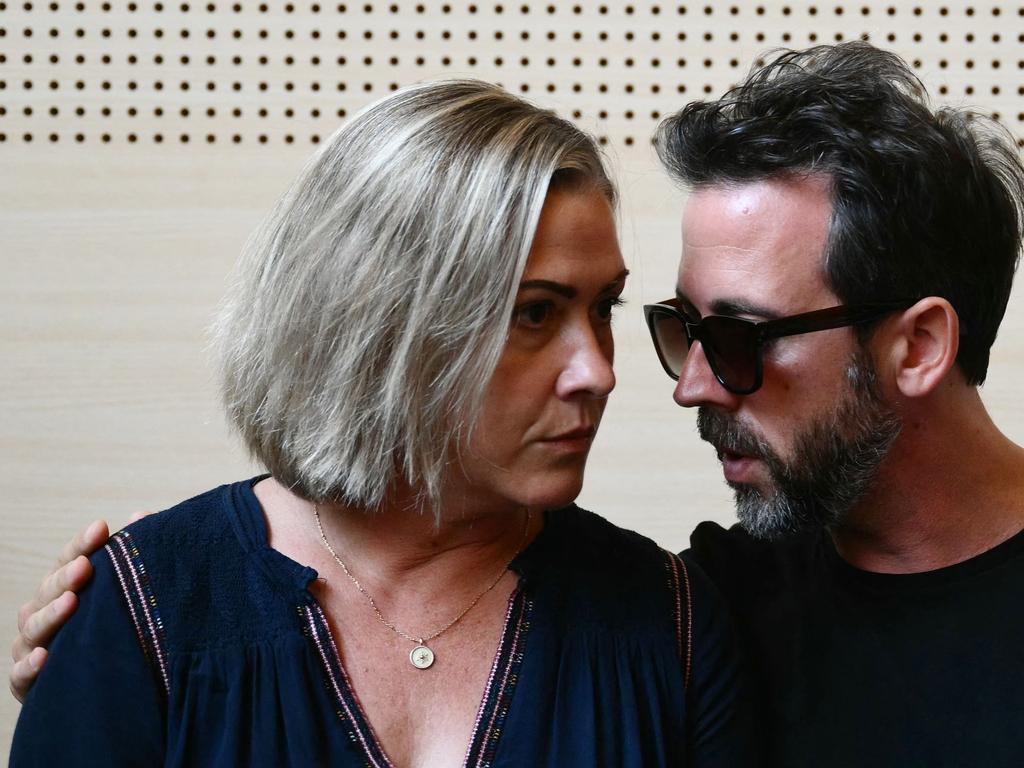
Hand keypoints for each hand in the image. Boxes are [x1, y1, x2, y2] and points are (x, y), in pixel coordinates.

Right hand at [9, 514, 148, 701]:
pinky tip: (44, 656)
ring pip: (33, 628)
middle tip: (85, 567)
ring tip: (70, 603)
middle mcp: (44, 614)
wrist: (109, 687)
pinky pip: (21, 676)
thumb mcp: (127, 594)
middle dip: (65, 577)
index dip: (82, 544)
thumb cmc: (115, 631)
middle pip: (48, 590)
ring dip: (50, 615)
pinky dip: (30, 666)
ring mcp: (33, 648)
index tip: (102, 528)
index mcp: (65, 589)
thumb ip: (132, 557)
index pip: (69, 560)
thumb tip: (142, 516)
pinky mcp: (31, 684)